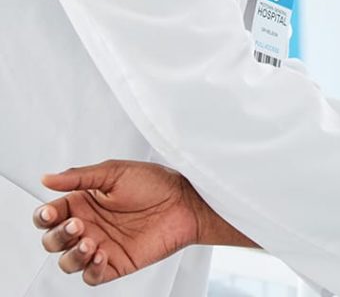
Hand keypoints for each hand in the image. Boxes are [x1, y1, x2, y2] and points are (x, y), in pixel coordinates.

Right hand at [32, 159, 249, 285]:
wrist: (186, 201)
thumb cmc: (155, 182)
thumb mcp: (115, 172)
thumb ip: (80, 177)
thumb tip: (46, 179)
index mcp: (83, 203)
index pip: (49, 215)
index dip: (43, 217)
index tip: (50, 213)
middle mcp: (88, 226)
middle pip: (52, 241)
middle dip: (57, 236)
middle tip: (77, 225)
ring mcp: (100, 246)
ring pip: (67, 262)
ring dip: (71, 255)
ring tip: (90, 241)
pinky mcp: (115, 263)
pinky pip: (91, 277)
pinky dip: (90, 269)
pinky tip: (101, 254)